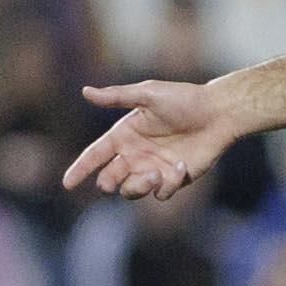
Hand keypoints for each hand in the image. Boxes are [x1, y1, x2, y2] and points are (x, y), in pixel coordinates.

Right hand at [65, 80, 240, 199]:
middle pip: (110, 178)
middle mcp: (135, 155)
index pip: (95, 155)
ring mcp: (153, 169)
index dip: (80, 169)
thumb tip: (85, 92)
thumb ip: (117, 97)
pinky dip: (168, 184)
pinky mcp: (173, 180)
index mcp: (125, 135)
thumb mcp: (148, 93)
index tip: (67, 183)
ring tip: (155, 174)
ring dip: (138, 186)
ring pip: (131, 191)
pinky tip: (180, 166)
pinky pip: (161, 193)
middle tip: (117, 176)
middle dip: (109, 182)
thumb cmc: (183, 99)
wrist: (218, 113)